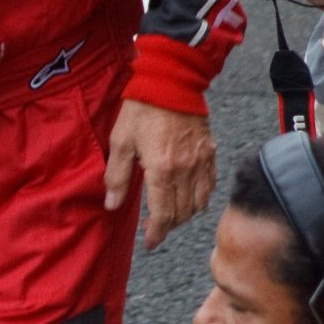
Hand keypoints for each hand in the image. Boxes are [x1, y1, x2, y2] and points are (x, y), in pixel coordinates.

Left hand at [104, 99, 215, 251]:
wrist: (171, 80)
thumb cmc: (142, 109)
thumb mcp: (121, 142)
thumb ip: (117, 177)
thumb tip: (112, 205)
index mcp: (162, 170)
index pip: (163, 215)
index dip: (156, 233)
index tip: (149, 243)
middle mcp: (186, 170)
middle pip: (182, 213)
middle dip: (168, 226)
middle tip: (155, 228)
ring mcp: (202, 161)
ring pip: (199, 203)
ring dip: (185, 215)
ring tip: (170, 214)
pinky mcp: (210, 152)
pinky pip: (210, 185)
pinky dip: (202, 198)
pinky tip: (190, 197)